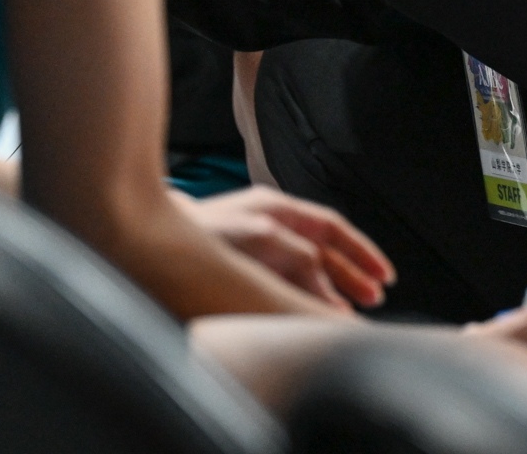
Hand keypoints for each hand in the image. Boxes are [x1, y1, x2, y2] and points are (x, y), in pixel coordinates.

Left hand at [180, 186, 394, 311]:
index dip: (361, 253)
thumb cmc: (200, 233)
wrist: (144, 241)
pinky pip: (284, 283)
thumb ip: (299, 258)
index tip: (382, 277)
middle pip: (323, 251)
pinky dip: (303, 298)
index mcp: (278, 211)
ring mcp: (254, 248)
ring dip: (328, 290)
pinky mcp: (239, 271)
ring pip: (305, 270)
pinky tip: (309, 315)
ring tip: (347, 315)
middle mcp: (269, 227)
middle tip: (373, 298)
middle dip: (350, 275)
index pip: (332, 230)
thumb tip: (328, 290)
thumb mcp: (260, 237)